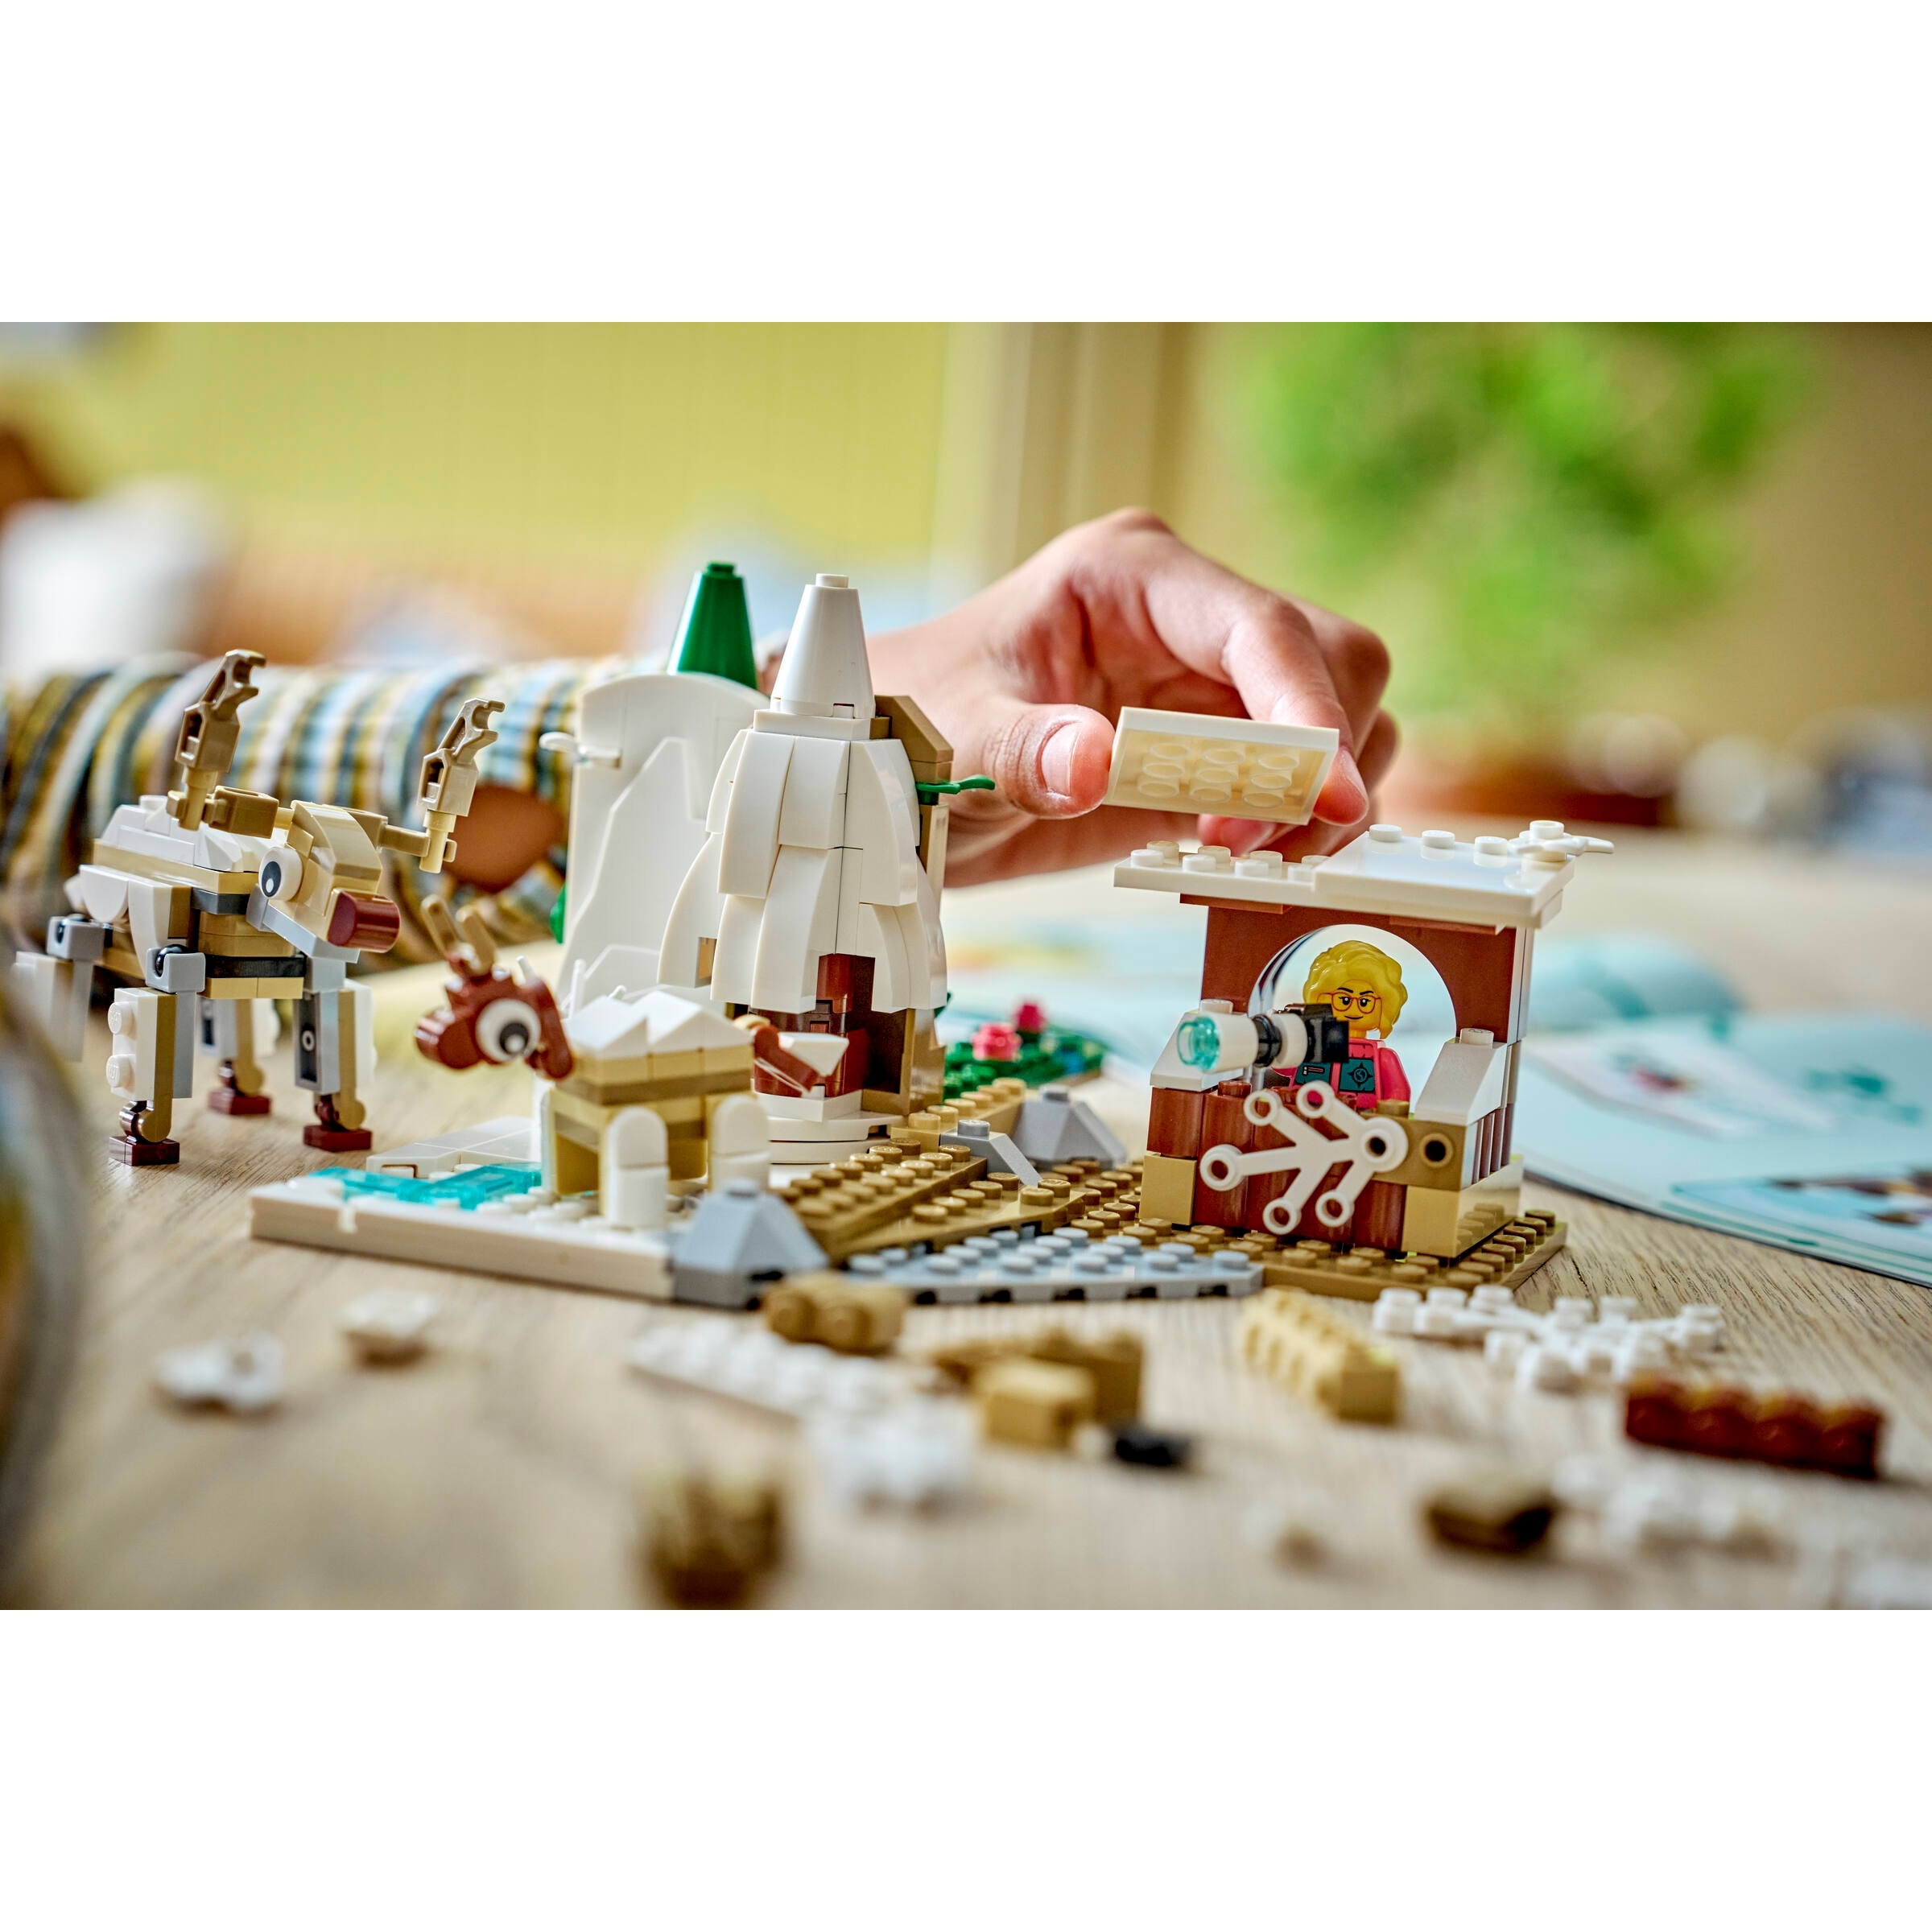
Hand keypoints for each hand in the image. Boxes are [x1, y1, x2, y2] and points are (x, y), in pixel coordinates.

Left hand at [866, 509, 1398, 884]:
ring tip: (1235, 856)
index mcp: (1133, 578)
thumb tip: (1096, 765)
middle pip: (1333, 664)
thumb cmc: (914, 724)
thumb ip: (1021, 751)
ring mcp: (1211, 686)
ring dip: (1317, 801)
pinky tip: (1234, 863)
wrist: (892, 774)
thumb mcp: (952, 736)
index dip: (1309, 711)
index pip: (1261, 629)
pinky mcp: (1216, 755)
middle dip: (1319, 759)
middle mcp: (1190, 621)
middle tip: (1243, 843)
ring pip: (1338, 725)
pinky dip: (1297, 829)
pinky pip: (1301, 785)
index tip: (1332, 795)